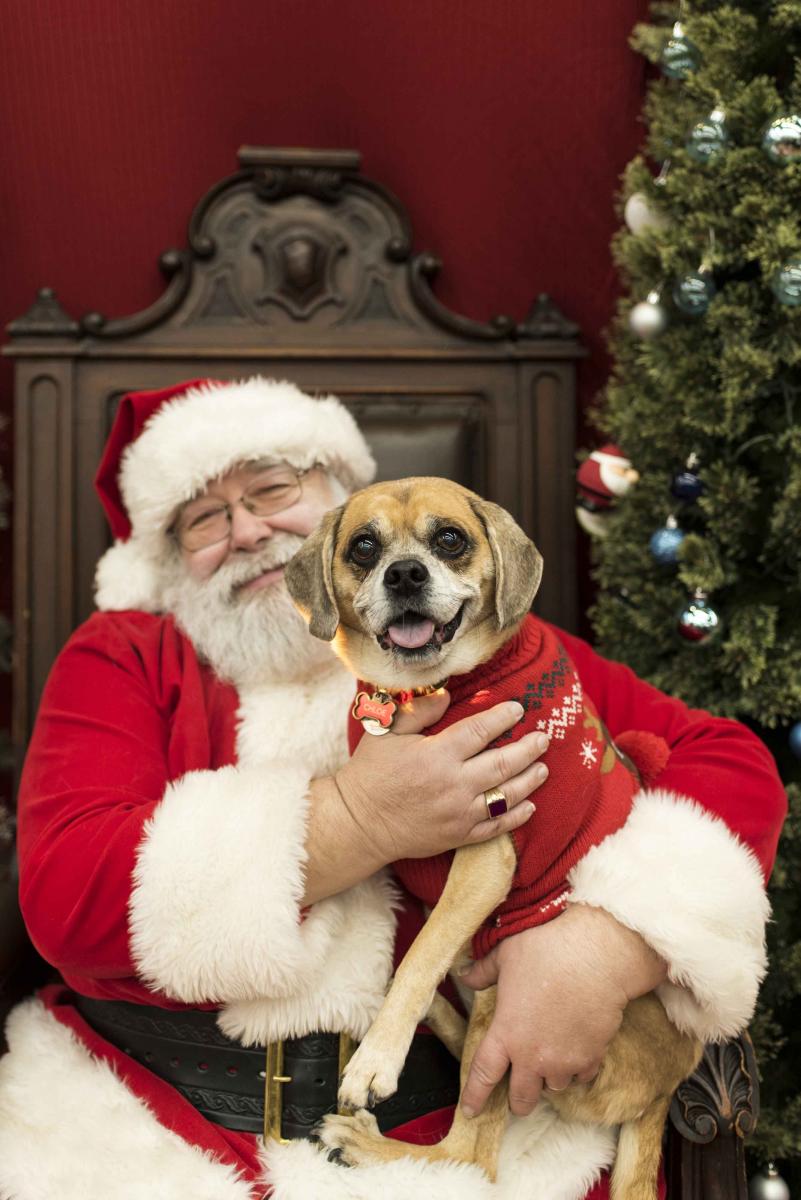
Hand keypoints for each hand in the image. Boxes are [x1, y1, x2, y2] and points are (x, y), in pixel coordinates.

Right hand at [335, 690, 549, 863]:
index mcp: (436, 755)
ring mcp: (459, 813)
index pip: (480, 731)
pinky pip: (496, 827)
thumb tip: (447, 694)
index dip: (503, 718)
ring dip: (529, 781)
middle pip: (503, 764)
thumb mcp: (387, 732)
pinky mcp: (459, 836)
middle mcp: (453, 784)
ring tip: (543, 768)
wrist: (359, 822)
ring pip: (506, 796)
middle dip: (528, 749)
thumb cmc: (372, 772)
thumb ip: (419, 711)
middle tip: (543, 738)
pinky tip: (530, 805)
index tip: (518, 709)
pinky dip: (516, 816)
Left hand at [458, 904, 667, 1117]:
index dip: (474, 1095)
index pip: (483, 1074)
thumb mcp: (506, 954)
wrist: (596, 956)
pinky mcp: (591, 1058)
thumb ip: (483, 972)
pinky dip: (577, 1070)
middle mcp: (532, 1056)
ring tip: (551, 1060)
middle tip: (518, 1095)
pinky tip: (576, 1051)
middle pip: (521, 1097)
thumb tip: (464, 976)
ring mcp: (563, 1061)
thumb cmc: (546, 949)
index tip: (470, 1111)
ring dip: (549, 1078)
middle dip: (518, 1100)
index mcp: (506, 1033)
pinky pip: (581, 1077)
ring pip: (553, 1088)